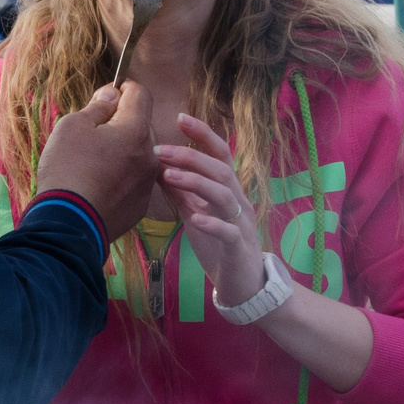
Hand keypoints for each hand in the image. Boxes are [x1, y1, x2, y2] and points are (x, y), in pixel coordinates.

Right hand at [36, 80, 159, 241]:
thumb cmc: (67, 169)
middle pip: (141, 125)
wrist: (68, 224)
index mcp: (135, 130)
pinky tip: (99, 184)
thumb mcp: (72, 126)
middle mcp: (150, 155)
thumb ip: (97, 107)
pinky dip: (121, 176)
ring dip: (122, 150)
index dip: (123, 88)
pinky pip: (134, 179)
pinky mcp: (140, 205)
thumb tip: (111, 97)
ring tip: (93, 162)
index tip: (106, 96)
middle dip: (120, 122)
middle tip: (92, 133)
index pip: (141, 94)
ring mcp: (147, 183)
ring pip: (139, 154)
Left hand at [156, 114, 270, 310]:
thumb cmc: (219, 246)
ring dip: (196, 183)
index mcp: (227, 190)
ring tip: (169, 176)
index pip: (219, 154)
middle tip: (159, 150)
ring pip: (224, 195)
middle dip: (191, 156)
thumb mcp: (196, 214)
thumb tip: (158, 167)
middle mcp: (238, 201)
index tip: (180, 118)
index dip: (203, 135)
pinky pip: (228, 232)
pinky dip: (212, 223)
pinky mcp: (238, 248)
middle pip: (220, 169)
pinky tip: (194, 218)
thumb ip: (181, 192)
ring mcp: (240, 224)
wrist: (245, 285)